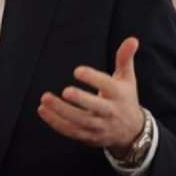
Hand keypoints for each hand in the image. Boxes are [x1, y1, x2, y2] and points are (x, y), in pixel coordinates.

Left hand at [37, 37, 145, 158]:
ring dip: (60, 111)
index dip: (93, 78)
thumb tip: (132, 39)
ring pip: (79, 120)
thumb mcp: (128, 78)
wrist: (132, 132)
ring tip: (44, 99)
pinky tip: (43, 110)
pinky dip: (56, 123)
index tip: (77, 71)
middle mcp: (109, 112)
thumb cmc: (125, 99)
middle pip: (95, 107)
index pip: (107, 85)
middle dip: (80, 100)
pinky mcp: (88, 136)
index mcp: (118, 95)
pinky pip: (70, 131)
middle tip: (66, 91)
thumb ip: (125, 58)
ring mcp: (98, 126)